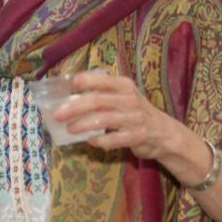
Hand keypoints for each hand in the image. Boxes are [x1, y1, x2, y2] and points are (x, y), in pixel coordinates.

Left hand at [52, 70, 178, 161]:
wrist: (164, 133)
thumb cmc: (135, 112)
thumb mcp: (123, 97)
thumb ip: (102, 94)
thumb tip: (69, 99)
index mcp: (124, 86)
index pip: (103, 80)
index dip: (87, 80)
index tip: (72, 83)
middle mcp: (130, 99)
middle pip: (98, 100)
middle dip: (75, 107)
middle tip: (58, 114)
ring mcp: (135, 118)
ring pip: (105, 119)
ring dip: (84, 124)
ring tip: (70, 129)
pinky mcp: (138, 136)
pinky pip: (116, 139)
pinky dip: (101, 140)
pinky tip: (90, 141)